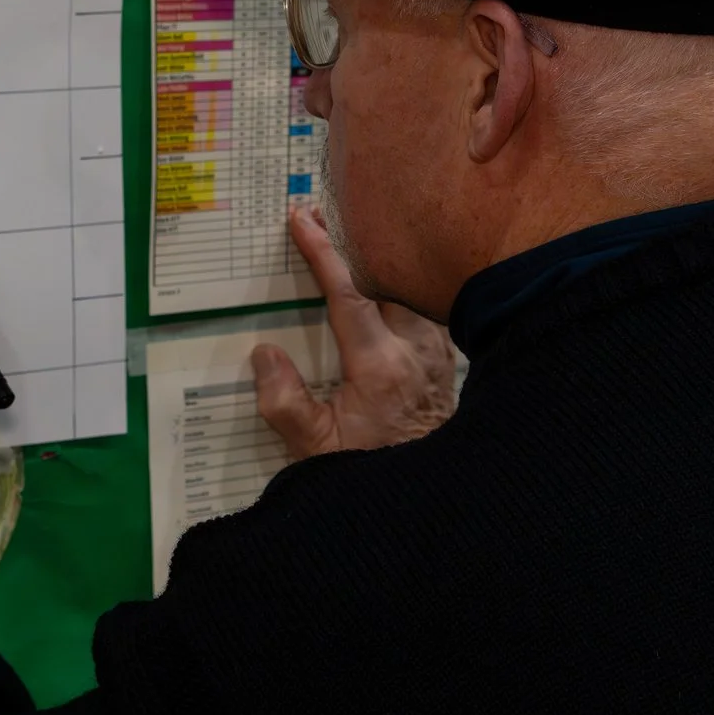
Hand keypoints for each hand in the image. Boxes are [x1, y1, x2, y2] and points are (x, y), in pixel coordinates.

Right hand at [254, 206, 456, 458]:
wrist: (432, 495)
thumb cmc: (371, 471)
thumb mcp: (316, 450)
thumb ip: (285, 404)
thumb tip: (264, 356)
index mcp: (379, 365)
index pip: (348, 293)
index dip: (323, 252)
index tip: (302, 220)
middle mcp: (415, 349)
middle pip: (384, 280)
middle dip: (352, 249)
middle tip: (321, 219)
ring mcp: (438, 352)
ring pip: (410, 291)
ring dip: (381, 271)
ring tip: (353, 249)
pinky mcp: (449, 360)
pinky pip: (428, 309)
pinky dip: (406, 293)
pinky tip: (389, 291)